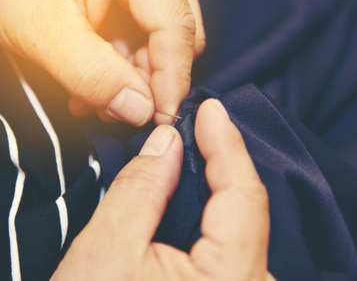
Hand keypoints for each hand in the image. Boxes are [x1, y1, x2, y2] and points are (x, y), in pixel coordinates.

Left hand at [0, 0, 204, 125]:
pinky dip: (119, 70)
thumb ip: (93, 73)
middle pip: (176, 35)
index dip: (172, 76)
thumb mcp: (41, 28)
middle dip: (150, 80)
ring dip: (131, 80)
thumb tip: (141, 112)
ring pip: (158, 42)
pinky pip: (137, 41)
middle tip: (119, 110)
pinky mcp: (123, 2)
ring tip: (92, 101)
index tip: (160, 118)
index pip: (176, 24)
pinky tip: (90, 87)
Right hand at [51, 99, 275, 280]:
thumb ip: (142, 188)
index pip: (242, 193)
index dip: (226, 143)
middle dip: (225, 160)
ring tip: (200, 148)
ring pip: (243, 227)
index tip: (210, 107)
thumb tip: (167, 141)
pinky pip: (235, 246)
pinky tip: (199, 195)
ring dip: (221, 186)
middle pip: (248, 208)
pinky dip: (217, 214)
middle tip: (202, 122)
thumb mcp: (108, 249)